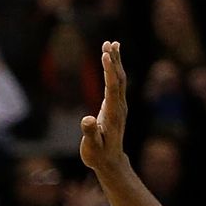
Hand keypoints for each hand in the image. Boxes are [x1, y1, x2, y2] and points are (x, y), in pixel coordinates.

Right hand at [79, 42, 127, 171]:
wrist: (110, 162)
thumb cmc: (98, 155)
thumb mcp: (91, 147)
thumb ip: (89, 133)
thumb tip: (86, 120)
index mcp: (113, 114)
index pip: (112, 88)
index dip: (109, 71)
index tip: (105, 55)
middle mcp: (119, 107)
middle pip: (118, 79)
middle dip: (113, 61)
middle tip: (108, 43)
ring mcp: (119, 105)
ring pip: (119, 79)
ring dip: (115, 61)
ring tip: (111, 43)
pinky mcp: (116, 105)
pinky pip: (116, 83)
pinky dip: (114, 68)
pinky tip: (111, 58)